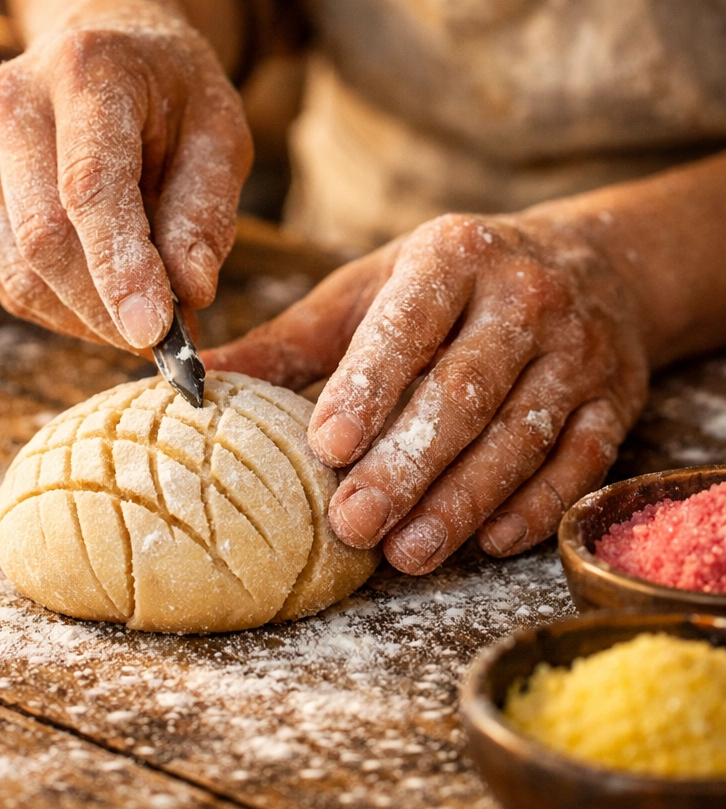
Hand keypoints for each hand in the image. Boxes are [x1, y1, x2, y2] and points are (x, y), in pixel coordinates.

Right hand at [0, 6, 252, 351]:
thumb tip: (191, 294)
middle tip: (170, 338)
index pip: (90, 186)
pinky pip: (6, 283)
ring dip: (88, 318)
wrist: (104, 54)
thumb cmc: (171, 96)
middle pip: (43, 238)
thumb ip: (206, 212)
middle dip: (108, 308)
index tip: (155, 333)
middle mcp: (10, 103)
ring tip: (143, 315)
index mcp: (83, 70)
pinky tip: (103, 301)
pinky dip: (60, 312)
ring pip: (20, 273)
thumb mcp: (219, 135)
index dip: (120, 267)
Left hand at [205, 213, 649, 572]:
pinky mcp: (614, 399)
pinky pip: (578, 461)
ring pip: (519, 436)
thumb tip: (194, 383)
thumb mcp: (368, 291)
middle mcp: (525, 296)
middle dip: (407, 465)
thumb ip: (290, 342)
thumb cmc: (446, 285)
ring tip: (405, 552)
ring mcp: (578, 351)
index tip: (327, 445)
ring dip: (462, 501)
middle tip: (352, 524)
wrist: (582, 263)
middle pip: (464, 392)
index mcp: (454, 256)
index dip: (370, 385)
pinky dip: (533, 506)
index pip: (409, 324)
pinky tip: (487, 541)